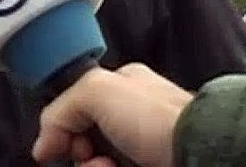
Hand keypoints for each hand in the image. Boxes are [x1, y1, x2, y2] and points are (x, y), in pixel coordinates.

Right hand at [31, 63, 193, 166]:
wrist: (201, 152)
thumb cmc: (155, 117)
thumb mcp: (96, 90)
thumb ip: (61, 107)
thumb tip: (44, 142)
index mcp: (122, 86)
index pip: (76, 106)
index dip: (63, 127)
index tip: (59, 144)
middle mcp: (131, 116)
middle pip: (84, 140)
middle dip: (78, 153)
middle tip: (88, 156)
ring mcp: (141, 147)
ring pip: (98, 162)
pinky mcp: (148, 166)